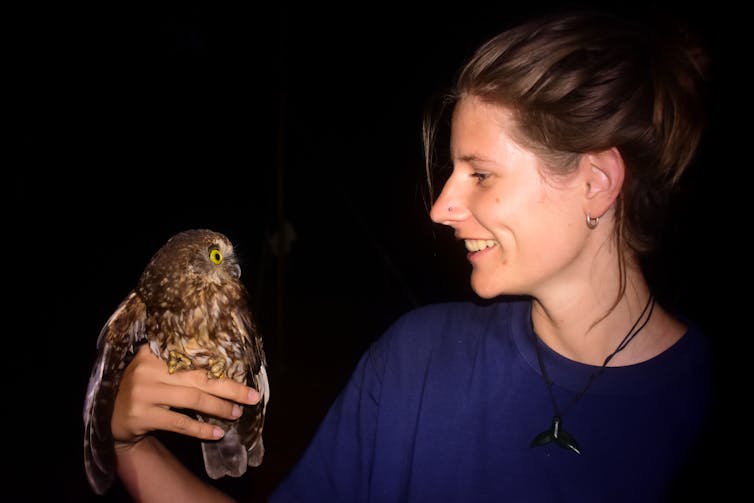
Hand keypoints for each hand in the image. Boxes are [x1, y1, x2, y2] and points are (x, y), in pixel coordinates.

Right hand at [111, 344, 260, 446]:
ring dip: (219, 407)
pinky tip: (217, 433)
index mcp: (154, 352)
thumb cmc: (142, 389)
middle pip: (199, 377)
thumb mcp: (154, 369)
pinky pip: (180, 423)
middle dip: (230, 387)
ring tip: (237, 413)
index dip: (220, 365)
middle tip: (252, 396)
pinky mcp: (143, 416)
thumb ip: (179, 363)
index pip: (194, 356)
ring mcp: (144, 392)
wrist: (110, 417)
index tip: (243, 371)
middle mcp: (148, 369)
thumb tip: (223, 367)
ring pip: (193, 399)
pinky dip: (201, 429)